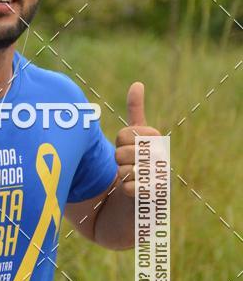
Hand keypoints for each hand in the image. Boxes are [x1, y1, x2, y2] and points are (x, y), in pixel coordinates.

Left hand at [115, 82, 161, 197]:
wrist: (142, 196)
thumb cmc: (137, 163)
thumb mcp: (136, 137)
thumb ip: (136, 112)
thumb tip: (137, 83)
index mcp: (156, 139)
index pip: (123, 134)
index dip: (118, 143)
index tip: (127, 147)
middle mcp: (162, 156)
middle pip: (121, 153)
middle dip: (119, 160)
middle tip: (128, 164)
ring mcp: (160, 176)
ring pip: (124, 171)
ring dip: (123, 176)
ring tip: (133, 177)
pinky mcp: (156, 195)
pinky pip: (127, 188)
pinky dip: (126, 191)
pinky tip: (135, 191)